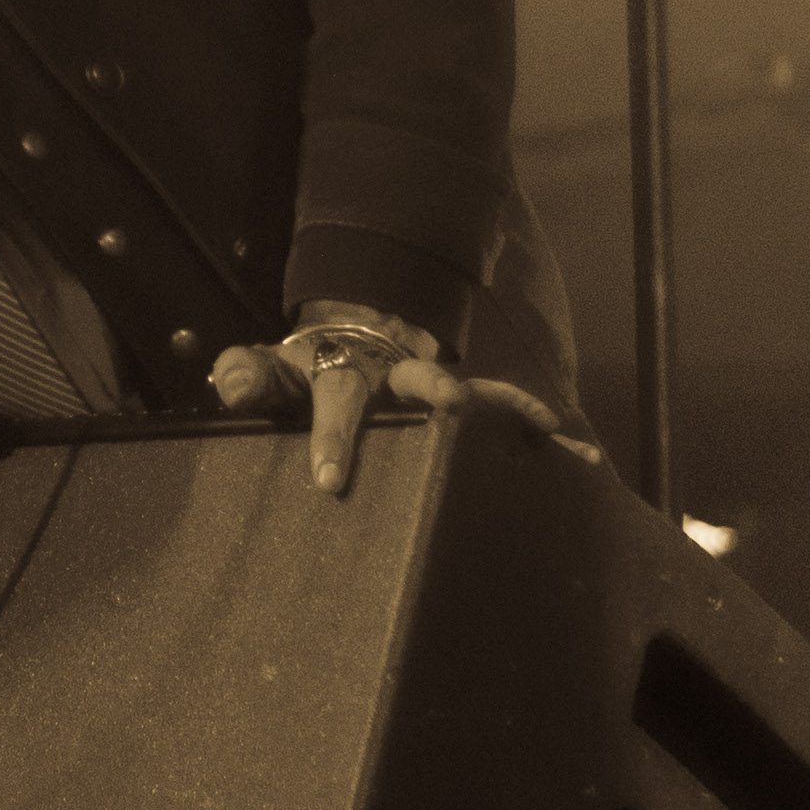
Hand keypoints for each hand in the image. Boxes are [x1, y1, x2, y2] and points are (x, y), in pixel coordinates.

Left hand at [211, 310, 601, 498]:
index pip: (336, 400)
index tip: (329, 482)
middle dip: (437, 391)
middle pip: (420, 379)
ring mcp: (439, 385)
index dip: (332, 437)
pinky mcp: (469, 403)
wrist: (359, 328)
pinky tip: (585, 461)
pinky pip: (509, 415)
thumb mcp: (272, 372)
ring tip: (551, 428)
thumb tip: (225, 383)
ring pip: (479, 394)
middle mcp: (399, 375)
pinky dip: (545, 434)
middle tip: (452, 403)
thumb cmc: (311, 369)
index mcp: (348, 371)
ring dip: (512, 408)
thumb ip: (247, 377)